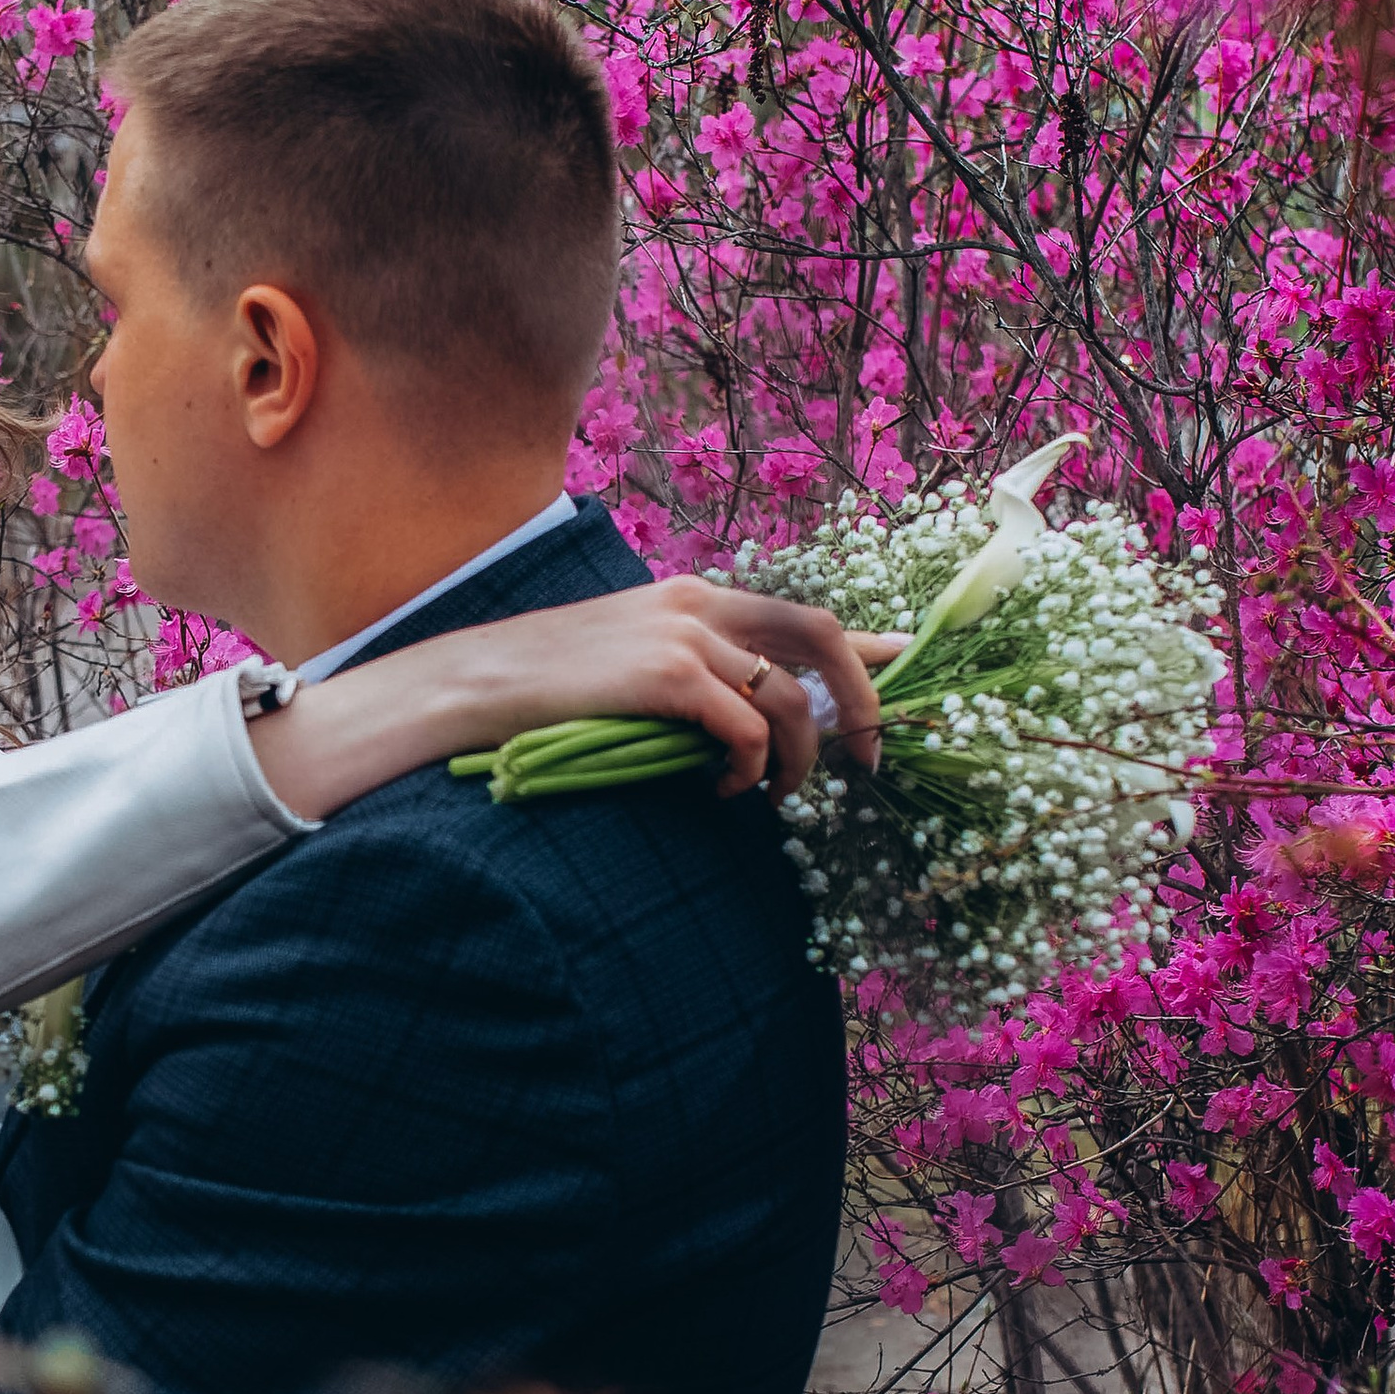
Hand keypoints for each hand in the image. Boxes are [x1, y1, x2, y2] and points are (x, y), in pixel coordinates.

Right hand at [485, 581, 899, 797]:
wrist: (482, 683)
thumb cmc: (555, 687)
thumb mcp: (636, 660)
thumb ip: (698, 671)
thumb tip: (757, 715)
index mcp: (699, 597)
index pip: (806, 614)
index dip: (868, 644)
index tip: (911, 665)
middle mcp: (701, 604)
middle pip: (822, 637)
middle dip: (862, 700)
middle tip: (867, 758)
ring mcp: (684, 636)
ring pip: (789, 698)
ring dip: (797, 760)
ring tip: (772, 796)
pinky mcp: (665, 676)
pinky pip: (743, 730)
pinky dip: (747, 770)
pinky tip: (721, 792)